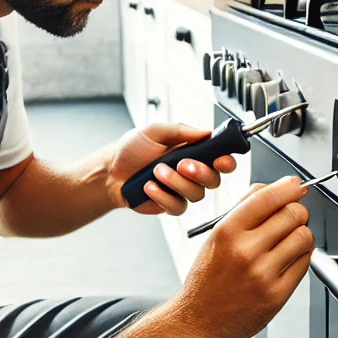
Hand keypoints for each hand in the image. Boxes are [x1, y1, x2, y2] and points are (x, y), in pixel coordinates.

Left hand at [106, 123, 236, 215]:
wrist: (111, 171)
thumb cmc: (132, 149)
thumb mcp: (155, 131)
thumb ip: (181, 130)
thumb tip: (206, 131)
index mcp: (194, 152)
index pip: (221, 158)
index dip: (227, 161)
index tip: (221, 160)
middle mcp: (192, 173)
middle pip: (214, 180)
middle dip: (201, 172)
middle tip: (182, 164)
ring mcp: (182, 190)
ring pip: (196, 194)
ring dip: (176, 182)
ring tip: (156, 171)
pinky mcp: (171, 205)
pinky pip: (178, 207)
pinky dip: (163, 196)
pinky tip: (149, 187)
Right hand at [170, 176, 314, 337]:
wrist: (199, 321)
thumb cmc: (207, 279)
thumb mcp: (215, 236)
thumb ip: (244, 208)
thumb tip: (276, 187)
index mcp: (227, 232)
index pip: (268, 198)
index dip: (289, 187)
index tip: (297, 185)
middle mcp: (245, 252)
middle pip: (293, 214)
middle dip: (297, 212)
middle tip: (291, 218)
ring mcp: (263, 274)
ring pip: (303, 237)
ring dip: (301, 234)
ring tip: (288, 241)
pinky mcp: (277, 294)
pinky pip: (304, 263)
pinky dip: (300, 257)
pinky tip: (286, 260)